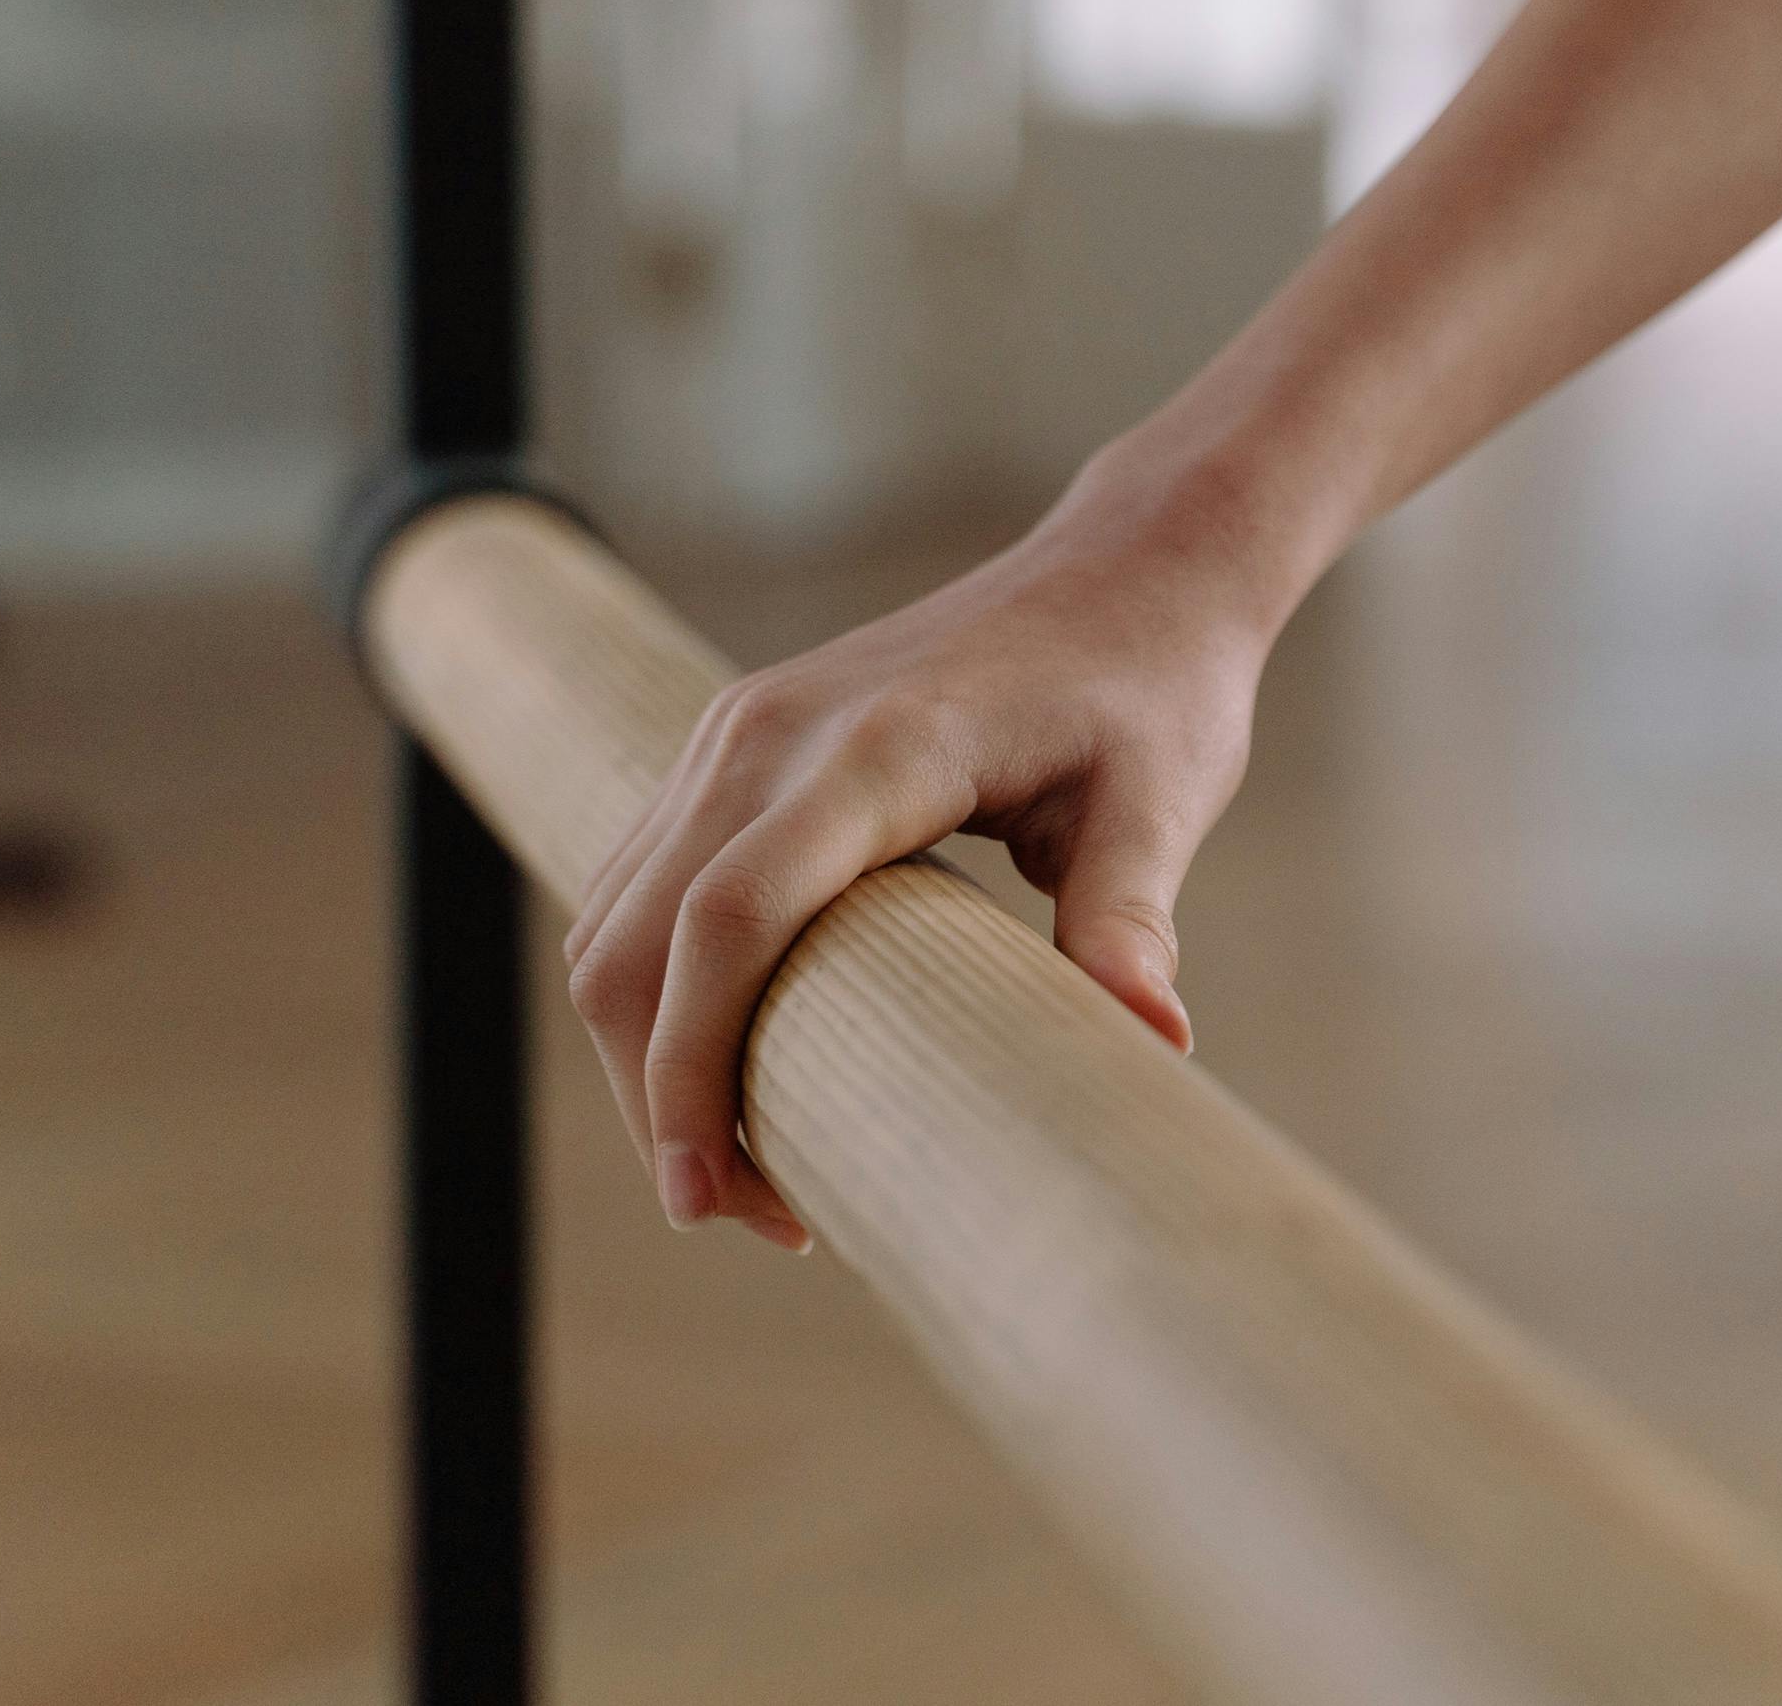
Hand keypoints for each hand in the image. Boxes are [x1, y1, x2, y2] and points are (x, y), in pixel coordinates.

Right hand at [563, 456, 1286, 1248]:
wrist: (1127, 565)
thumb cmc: (1154, 686)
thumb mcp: (1163, 800)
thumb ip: (1132, 917)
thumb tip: (1153, 1045)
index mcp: (874, 747)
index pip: (726, 919)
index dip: (690, 1068)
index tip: (712, 1197)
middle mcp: (771, 731)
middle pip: (636, 940)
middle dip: (658, 1095)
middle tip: (751, 1217)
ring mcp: (736, 732)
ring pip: (617, 918)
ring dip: (650, 1052)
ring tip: (748, 1165)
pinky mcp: (735, 746)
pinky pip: (643, 882)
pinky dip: (659, 988)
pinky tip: (733, 1062)